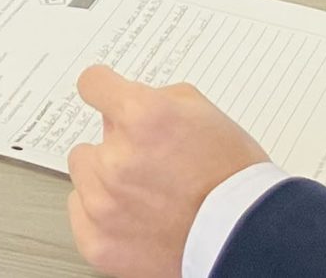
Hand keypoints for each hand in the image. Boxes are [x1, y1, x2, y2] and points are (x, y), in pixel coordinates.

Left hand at [67, 65, 268, 277]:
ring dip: (106, 182)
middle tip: (152, 167)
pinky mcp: (97, 241)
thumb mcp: (203, 113)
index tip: (106, 97)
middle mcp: (116, 158)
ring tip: (148, 197)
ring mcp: (103, 203)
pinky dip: (102, 217)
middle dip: (116, 150)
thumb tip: (120, 104)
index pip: (92, 84)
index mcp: (142, 117)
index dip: (104, 90)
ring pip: (84, 176)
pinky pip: (80, 213)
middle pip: (91, 141)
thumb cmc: (232, 177)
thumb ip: (154, 99)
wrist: (245, 238)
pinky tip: (136, 220)